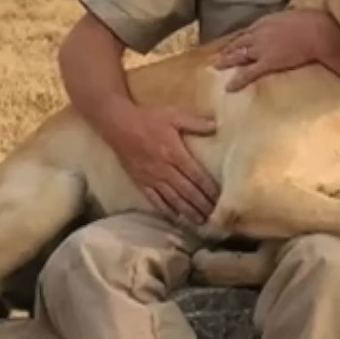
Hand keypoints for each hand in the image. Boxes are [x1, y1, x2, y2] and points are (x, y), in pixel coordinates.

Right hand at [104, 104, 219, 224]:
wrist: (119, 125)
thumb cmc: (148, 120)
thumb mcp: (174, 117)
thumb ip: (195, 123)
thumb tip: (216, 126)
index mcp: (175, 153)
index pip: (197, 176)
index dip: (209, 189)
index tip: (220, 199)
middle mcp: (165, 169)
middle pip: (187, 191)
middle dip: (202, 205)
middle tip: (214, 216)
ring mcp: (152, 178)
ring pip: (173, 199)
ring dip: (187, 211)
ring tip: (200, 221)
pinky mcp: (140, 182)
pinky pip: (155, 200)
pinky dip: (166, 210)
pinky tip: (175, 218)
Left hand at [213, 10, 337, 91]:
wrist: (317, 32)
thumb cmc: (312, 21)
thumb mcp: (294, 14)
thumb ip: (287, 16)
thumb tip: (290, 13)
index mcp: (265, 21)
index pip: (248, 31)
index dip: (239, 38)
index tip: (233, 42)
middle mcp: (258, 34)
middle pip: (239, 42)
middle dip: (228, 49)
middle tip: (218, 54)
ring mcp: (261, 49)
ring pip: (239, 56)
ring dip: (227, 61)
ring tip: (217, 66)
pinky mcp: (267, 63)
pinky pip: (248, 73)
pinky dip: (238, 81)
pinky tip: (230, 88)